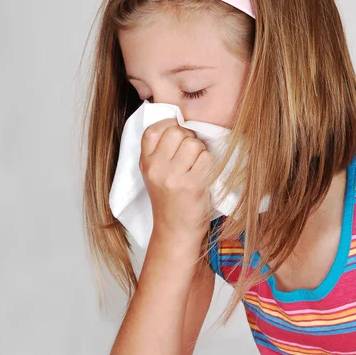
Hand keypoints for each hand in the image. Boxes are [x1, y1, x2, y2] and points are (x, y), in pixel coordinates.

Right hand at [139, 118, 213, 243]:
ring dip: (201, 151)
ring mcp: (172, 177)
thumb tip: (182, 123)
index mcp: (145, 162)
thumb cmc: (170, 200)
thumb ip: (161, 150)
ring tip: (197, 166)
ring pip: (194, 143)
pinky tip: (204, 175)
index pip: (153, 130)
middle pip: (177, 132)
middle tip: (190, 154)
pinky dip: (210, 163)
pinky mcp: (191, 185)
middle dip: (188, 138)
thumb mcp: (155, 174)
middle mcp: (155, 168)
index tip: (178, 137)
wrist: (175, 231)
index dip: (169, 127)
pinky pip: (206, 158)